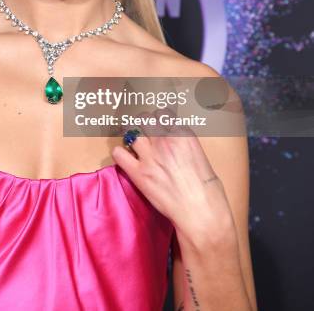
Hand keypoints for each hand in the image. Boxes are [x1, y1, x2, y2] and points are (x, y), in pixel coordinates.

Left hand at [111, 108, 232, 238]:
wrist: (200, 212)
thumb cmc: (208, 190)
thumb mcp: (200, 158)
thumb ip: (185, 146)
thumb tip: (176, 146)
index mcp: (183, 135)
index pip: (163, 114)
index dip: (159, 120)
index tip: (158, 125)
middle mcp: (165, 140)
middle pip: (145, 118)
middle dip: (143, 124)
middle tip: (144, 133)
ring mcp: (150, 156)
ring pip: (130, 131)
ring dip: (131, 136)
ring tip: (133, 143)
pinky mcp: (139, 173)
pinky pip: (119, 154)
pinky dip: (120, 154)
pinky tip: (125, 158)